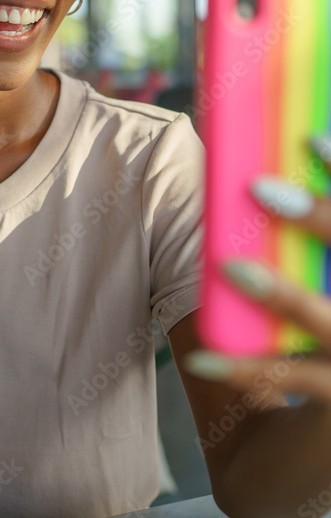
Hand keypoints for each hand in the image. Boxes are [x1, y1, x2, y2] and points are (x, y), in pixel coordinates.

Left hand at [184, 137, 330, 401]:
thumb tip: (254, 180)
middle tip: (259, 187)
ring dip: (282, 291)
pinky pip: (292, 379)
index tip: (310, 138)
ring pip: (329, 321)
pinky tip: (200, 358)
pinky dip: (243, 368)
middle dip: (323, 218)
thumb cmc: (325, 339)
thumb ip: (306, 244)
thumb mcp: (322, 285)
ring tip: (232, 267)